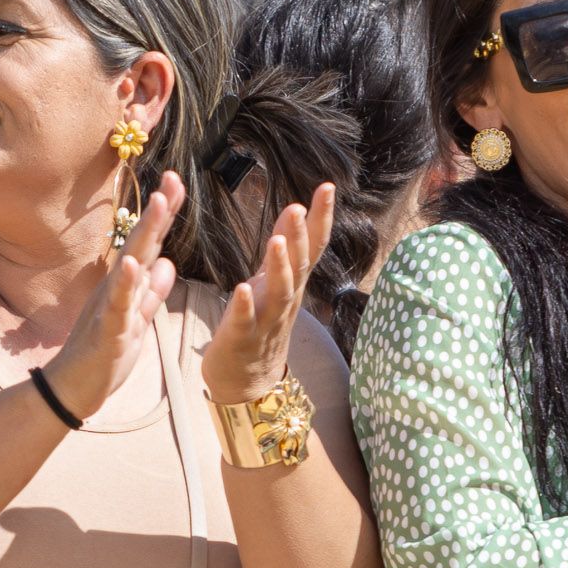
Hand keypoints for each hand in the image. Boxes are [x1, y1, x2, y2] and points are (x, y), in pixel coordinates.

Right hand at [38, 171, 185, 420]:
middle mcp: (117, 288)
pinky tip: (134, 264)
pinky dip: (126, 285)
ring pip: (132, 265)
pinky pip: (119, 306)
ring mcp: (111, 307)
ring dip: (146, 233)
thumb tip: (167, 262)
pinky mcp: (108, 331)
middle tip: (173, 177)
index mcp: (126, 286)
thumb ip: (152, 293)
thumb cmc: (103, 355)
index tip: (177, 183)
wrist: (72, 389)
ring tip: (160, 203)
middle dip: (159, 211)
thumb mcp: (137, 321)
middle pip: (141, 243)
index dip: (164, 215)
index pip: (149, 244)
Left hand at [203, 181, 333, 404]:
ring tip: (275, 241)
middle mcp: (286, 300)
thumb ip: (284, 246)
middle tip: (298, 207)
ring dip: (279, 267)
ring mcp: (266, 320)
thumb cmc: (259, 323)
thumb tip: (295, 207)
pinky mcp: (242, 338)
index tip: (327, 187)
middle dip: (299, 237)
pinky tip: (240, 288)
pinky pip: (245, 321)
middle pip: (299, 266)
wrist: (247, 381)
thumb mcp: (272, 280)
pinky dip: (244, 305)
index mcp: (292, 283)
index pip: (312, 246)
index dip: (321, 218)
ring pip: (279, 293)